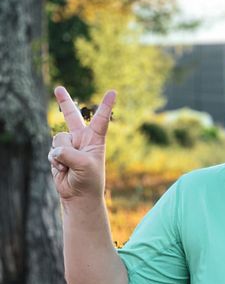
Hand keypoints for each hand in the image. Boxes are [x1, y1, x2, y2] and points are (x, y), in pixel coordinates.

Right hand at [48, 86, 115, 202]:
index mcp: (96, 139)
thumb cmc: (89, 180)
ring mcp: (68, 146)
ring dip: (62, 154)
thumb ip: (69, 153)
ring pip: (58, 139)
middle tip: (58, 88)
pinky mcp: (57, 154)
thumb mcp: (84, 165)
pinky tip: (63, 170)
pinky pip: (51, 151)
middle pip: (71, 117)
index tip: (113, 92)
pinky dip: (55, 161)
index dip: (106, 105)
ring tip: (70, 166)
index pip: (101, 119)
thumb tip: (55, 150)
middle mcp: (82, 139)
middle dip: (64, 102)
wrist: (79, 195)